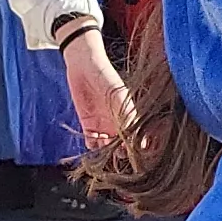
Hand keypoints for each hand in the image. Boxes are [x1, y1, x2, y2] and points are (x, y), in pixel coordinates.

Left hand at [61, 28, 133, 146]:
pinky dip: (92, 145)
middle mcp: (116, 123)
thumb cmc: (106, 78)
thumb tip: (137, 140)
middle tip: (119, 153)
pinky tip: (93, 139)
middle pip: (120, 146)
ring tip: (105, 145)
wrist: (85, 66)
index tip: (135, 152)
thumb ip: (127, 118)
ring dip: (105, 150)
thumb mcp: (120, 98)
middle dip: (120, 152)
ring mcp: (102, 124)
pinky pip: (91, 141)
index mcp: (128, 116)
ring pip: (105, 146)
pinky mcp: (87, 124)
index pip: (135, 137)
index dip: (135, 147)